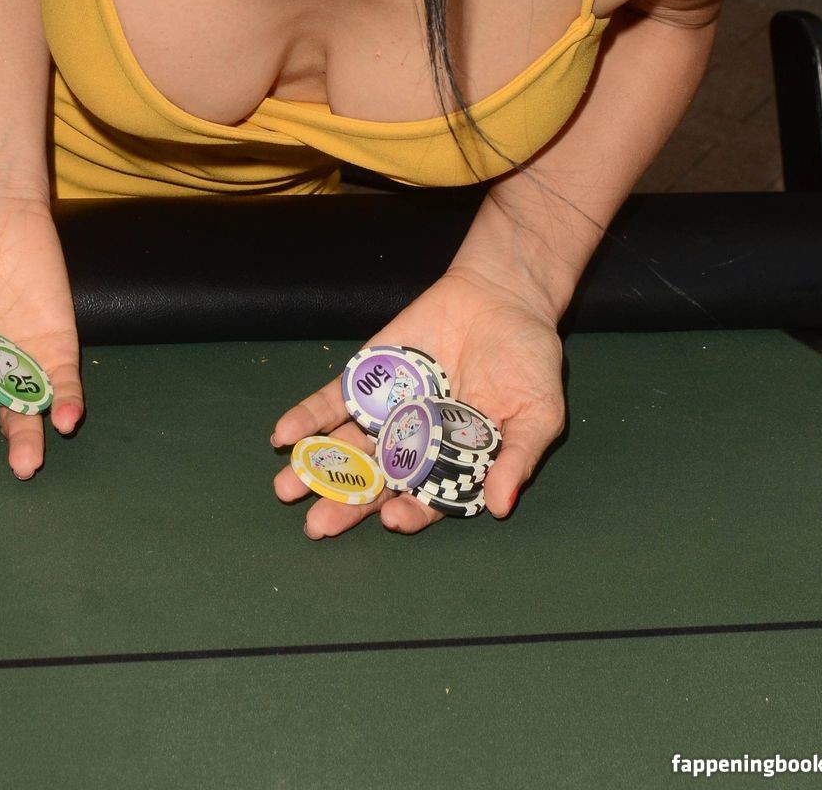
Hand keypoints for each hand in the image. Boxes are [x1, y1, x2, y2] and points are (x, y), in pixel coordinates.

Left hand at [271, 266, 563, 537]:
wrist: (503, 295)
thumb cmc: (528, 359)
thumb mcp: (539, 412)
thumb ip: (517, 457)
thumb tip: (500, 506)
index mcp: (456, 462)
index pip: (427, 498)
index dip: (409, 512)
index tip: (390, 519)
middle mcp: (416, 443)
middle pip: (378, 481)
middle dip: (347, 504)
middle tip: (317, 526)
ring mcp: (388, 410)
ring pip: (348, 447)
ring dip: (317, 467)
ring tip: (286, 489)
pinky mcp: (368, 376)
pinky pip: (334, 400)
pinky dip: (308, 417)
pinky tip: (283, 435)